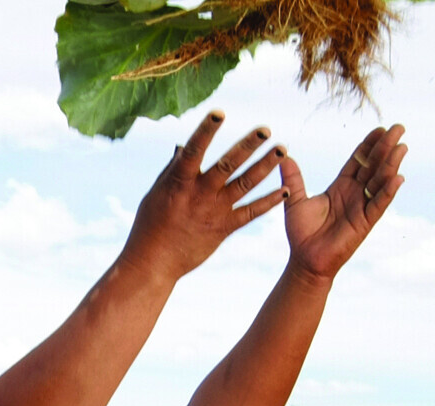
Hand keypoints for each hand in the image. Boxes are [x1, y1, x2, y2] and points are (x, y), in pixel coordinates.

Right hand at [120, 113, 291, 282]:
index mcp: (178, 182)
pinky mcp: (223, 229)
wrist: (154, 263)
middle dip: (248, 146)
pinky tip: (284, 191)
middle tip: (266, 129)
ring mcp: (213, 212)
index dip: (206, 131)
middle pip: (227, 165)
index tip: (219, 112)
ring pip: (244, 185)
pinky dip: (268, 202)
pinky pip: (250, 214)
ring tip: (283, 149)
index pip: (194, 151)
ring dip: (265, 166)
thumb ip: (172, 169)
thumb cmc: (150, 224)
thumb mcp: (156, 192)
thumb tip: (183, 146)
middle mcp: (199, 194)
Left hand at [277, 124, 409, 281]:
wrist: (305, 260)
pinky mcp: (365, 222)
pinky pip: (378, 204)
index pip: (358, 160)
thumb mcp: (295, 201)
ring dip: (391, 164)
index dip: (369, 145)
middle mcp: (354, 193)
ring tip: (402, 146)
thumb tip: (284, 156)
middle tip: (399, 128)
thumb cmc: (301, 233)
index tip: (379, 128)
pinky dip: (388, 191)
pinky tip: (398, 177)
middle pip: (373, 165)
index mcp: (341, 186)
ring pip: (379, 181)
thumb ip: (293, 179)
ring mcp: (362, 207)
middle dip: (385, 147)